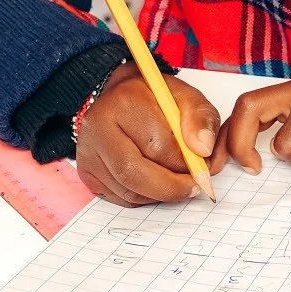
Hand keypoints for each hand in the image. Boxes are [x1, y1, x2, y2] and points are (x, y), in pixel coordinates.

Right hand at [75, 62, 219, 206]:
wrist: (122, 94)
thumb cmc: (156, 98)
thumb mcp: (186, 96)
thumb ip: (201, 118)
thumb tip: (203, 149)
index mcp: (126, 101)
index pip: (157, 145)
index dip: (184, 164)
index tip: (203, 170)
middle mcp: (99, 126)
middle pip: (135, 172)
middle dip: (171, 185)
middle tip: (193, 186)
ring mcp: (89, 151)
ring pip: (127, 189)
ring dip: (159, 194)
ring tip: (178, 184)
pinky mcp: (87, 171)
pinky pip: (119, 197)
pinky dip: (144, 197)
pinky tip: (157, 184)